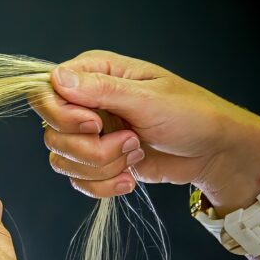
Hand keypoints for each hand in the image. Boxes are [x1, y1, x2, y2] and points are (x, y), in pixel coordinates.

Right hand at [31, 49, 259, 214]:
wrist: (214, 153)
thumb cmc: (191, 114)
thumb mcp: (148, 98)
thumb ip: (101, 90)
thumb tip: (57, 78)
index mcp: (94, 74)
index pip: (45, 92)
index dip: (62, 114)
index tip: (96, 124)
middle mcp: (85, 102)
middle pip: (51, 132)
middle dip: (90, 148)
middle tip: (130, 141)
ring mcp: (90, 133)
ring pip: (62, 160)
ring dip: (101, 167)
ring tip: (135, 155)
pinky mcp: (97, 161)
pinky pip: (77, 180)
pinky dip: (103, 185)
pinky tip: (129, 177)